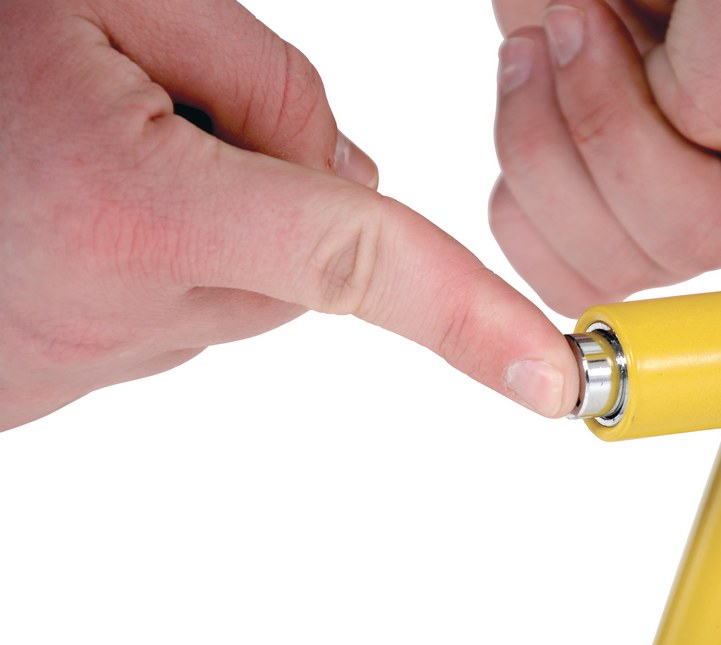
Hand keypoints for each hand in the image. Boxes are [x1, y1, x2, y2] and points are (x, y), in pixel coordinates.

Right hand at [0, 0, 577, 431]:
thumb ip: (265, 78)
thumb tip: (347, 172)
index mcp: (138, 209)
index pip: (362, 261)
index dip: (473, 317)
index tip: (553, 379)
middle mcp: (124, 308)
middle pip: (308, 254)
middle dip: (277, 179)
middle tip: (145, 103)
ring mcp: (86, 361)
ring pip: (245, 287)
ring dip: (211, 214)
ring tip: (82, 147)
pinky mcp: (60, 384)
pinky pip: (175, 316)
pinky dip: (158, 254)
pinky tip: (66, 202)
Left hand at [490, 0, 720, 417]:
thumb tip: (706, 145)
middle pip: (680, 256)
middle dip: (603, 148)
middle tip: (588, 25)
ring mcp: (676, 167)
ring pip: (596, 262)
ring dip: (545, 144)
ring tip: (563, 26)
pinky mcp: (594, 161)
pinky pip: (535, 233)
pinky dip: (517, 159)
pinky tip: (537, 68)